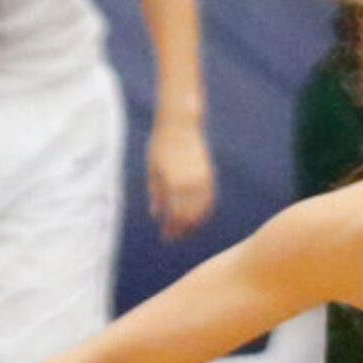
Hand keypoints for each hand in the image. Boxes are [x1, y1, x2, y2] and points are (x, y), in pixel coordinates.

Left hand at [147, 118, 214, 239]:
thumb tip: (157, 215)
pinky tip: (196, 216)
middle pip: (190, 217)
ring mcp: (202, 180)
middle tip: (174, 237)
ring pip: (202, 210)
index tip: (166, 237)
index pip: (175, 216)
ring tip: (185, 229)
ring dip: (194, 222)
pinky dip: (204, 211)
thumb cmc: (160, 145)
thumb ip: (156, 193)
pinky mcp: (209, 175)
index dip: (171, 229)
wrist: (180, 125)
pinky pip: (209, 199)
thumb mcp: (152, 169)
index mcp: (173, 183)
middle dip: (182, 230)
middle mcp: (190, 184)